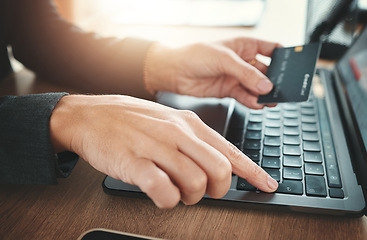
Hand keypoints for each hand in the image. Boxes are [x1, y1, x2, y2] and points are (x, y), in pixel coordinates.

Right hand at [50, 95, 277, 207]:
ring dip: (190, 197)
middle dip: (217, 190)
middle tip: (203, 192)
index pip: (230, 151)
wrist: (90, 115)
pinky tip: (160, 194)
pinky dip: (167, 200)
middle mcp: (177, 133)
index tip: (267, 184)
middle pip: (219, 171)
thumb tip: (218, 165)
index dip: (252, 172)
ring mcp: (156, 147)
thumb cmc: (131, 120)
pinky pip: (164, 191)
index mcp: (189, 123)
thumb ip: (194, 141)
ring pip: (195, 183)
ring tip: (177, 192)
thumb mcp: (169, 121)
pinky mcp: (135, 163)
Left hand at [145, 37, 280, 108]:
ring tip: (272, 100)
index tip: (294, 67)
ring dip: (264, 94)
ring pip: (257, 87)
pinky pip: (245, 97)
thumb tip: (266, 84)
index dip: (284, 57)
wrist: (174, 72)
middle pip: (266, 72)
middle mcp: (243, 62)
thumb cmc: (195, 55)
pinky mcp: (229, 91)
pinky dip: (252, 101)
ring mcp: (236, 77)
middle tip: (284, 90)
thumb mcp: (225, 60)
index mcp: (245, 46)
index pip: (271, 49)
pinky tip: (257, 104)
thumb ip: (246, 73)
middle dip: (275, 81)